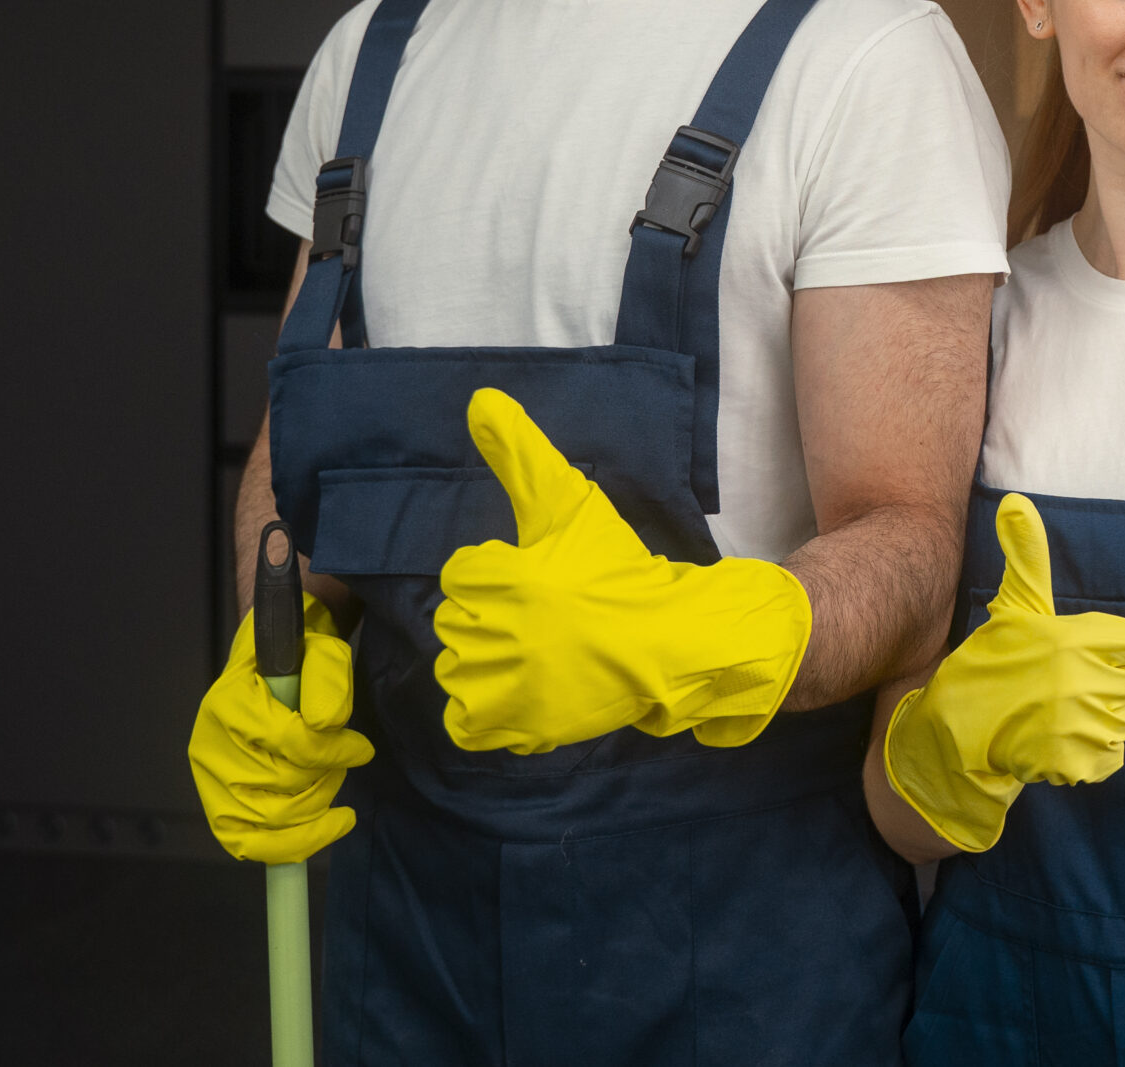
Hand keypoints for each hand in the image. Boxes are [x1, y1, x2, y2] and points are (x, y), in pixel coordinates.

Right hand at [188, 597, 373, 862]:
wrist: (269, 673)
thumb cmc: (297, 661)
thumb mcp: (320, 650)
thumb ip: (327, 676)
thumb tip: (325, 724)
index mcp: (229, 701)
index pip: (290, 742)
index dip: (335, 751)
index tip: (363, 749)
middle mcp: (209, 745)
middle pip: (283, 785)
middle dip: (327, 777)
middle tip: (342, 762)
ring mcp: (209, 782)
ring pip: (273, 819)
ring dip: (317, 806)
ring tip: (330, 782)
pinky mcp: (216, 810)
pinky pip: (247, 845)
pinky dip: (292, 845)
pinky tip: (327, 827)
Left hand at [434, 388, 812, 753]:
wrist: (666, 640)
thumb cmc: (617, 569)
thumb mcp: (568, 502)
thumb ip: (518, 452)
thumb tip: (478, 398)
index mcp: (498, 578)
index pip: (463, 572)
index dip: (500, 571)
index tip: (542, 579)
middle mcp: (490, 634)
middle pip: (458, 619)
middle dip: (494, 615)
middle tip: (547, 617)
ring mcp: (501, 687)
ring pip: (457, 669)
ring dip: (486, 662)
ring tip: (534, 653)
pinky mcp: (514, 726)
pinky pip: (465, 721)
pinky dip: (483, 711)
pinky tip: (517, 692)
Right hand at [883, 494, 1124, 852]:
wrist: (958, 729)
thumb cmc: (992, 662)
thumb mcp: (1013, 607)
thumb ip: (1027, 557)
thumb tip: (1016, 501)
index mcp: (1077, 638)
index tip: (1098, 652)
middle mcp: (1086, 680)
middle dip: (1114, 684)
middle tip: (1076, 685)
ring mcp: (1083, 724)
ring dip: (1102, 720)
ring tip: (1065, 713)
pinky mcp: (1078, 761)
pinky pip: (1113, 756)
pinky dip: (1092, 754)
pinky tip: (1061, 740)